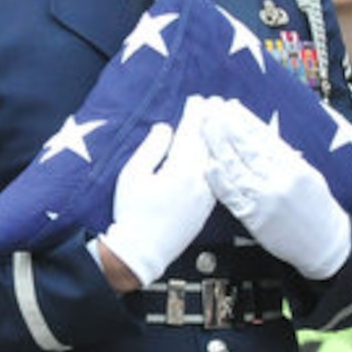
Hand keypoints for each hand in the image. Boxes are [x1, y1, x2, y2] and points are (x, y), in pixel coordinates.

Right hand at [99, 97, 215, 287]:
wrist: (143, 252)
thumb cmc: (132, 212)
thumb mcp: (132, 175)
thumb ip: (151, 147)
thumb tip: (165, 128)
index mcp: (181, 169)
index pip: (191, 133)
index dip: (194, 114)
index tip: (195, 99)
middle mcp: (200, 180)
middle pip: (209, 143)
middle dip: (210, 121)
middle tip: (212, 103)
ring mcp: (207, 195)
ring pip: (217, 159)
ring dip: (218, 138)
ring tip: (219, 123)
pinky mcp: (207, 207)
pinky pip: (219, 174)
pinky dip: (219, 158)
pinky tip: (217, 153)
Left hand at [200, 96, 351, 279]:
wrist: (324, 243)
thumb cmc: (315, 207)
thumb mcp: (308, 176)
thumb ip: (283, 157)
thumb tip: (259, 134)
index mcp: (295, 167)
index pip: (266, 138)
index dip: (246, 120)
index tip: (231, 106)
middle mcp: (280, 180)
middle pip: (248, 148)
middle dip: (228, 126)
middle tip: (211, 109)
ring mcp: (266, 199)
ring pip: (237, 167)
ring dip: (218, 146)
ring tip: (205, 127)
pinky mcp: (254, 218)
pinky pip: (232, 196)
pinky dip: (219, 180)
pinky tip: (208, 164)